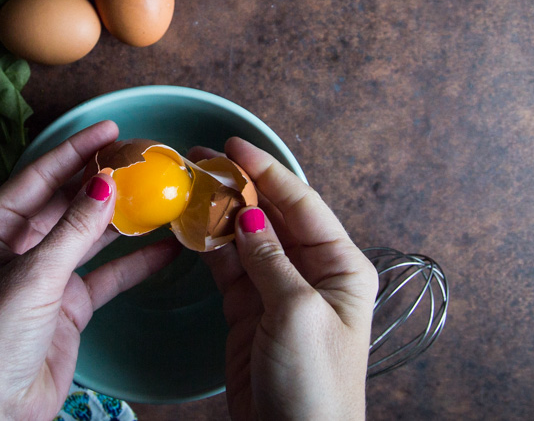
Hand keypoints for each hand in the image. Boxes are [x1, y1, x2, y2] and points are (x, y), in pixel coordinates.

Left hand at [0, 120, 180, 420]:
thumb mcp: (32, 278)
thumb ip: (72, 231)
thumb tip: (105, 185)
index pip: (38, 177)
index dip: (74, 151)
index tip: (109, 129)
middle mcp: (16, 248)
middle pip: (64, 201)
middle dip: (101, 179)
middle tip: (140, 157)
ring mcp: (43, 278)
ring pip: (88, 236)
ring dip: (120, 218)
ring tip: (157, 193)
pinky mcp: (66, 307)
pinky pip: (104, 276)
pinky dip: (132, 263)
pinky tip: (162, 248)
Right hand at [198, 137, 377, 420]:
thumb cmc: (315, 386)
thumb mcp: (296, 313)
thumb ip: (270, 260)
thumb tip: (249, 218)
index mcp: (342, 268)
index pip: (302, 205)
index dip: (268, 173)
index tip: (234, 147)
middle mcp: (314, 275)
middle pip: (274, 217)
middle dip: (241, 188)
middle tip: (203, 161)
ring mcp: (279, 294)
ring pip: (247, 240)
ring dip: (221, 215)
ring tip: (192, 186)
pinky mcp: (250, 313)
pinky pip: (230, 269)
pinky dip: (210, 248)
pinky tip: (192, 227)